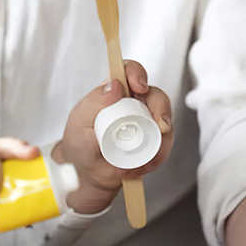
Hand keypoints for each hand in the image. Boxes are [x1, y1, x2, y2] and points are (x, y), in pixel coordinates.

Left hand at [52, 60, 172, 213]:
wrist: (87, 174)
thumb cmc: (79, 144)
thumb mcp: (79, 122)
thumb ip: (94, 103)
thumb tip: (115, 85)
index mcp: (114, 93)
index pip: (129, 71)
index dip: (137, 73)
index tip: (138, 86)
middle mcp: (134, 104)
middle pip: (156, 95)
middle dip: (161, 109)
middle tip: (158, 126)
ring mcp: (146, 123)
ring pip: (166, 121)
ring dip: (158, 142)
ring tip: (137, 160)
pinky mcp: (154, 142)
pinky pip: (164, 145)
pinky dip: (155, 158)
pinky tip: (139, 167)